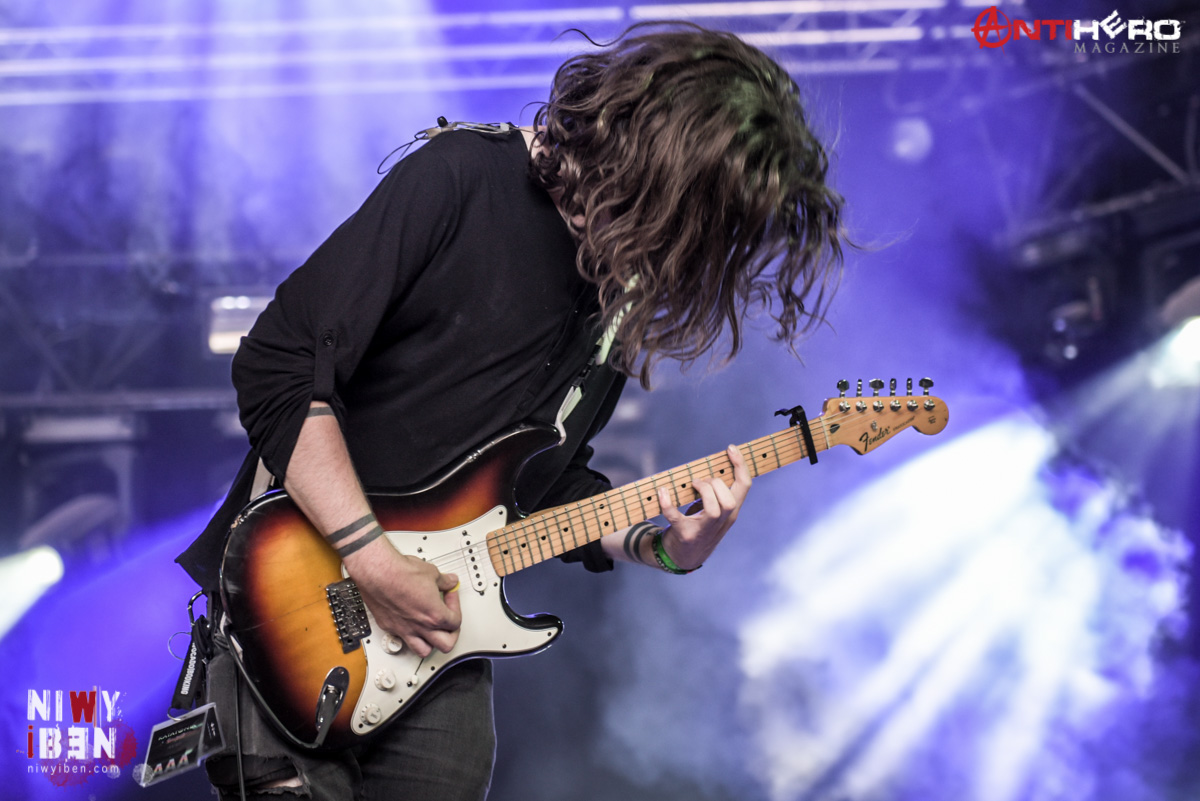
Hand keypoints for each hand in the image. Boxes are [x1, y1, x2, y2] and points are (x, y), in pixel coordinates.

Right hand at [343, 538, 461, 657]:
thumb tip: (450, 582)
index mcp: (434, 615)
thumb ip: (444, 581)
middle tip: (448, 622)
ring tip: (431, 632)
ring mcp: (404, 629)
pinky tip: (410, 623)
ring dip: (431, 643)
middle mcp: (420, 627)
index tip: (450, 596)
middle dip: (451, 634)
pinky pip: (402, 639)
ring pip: (423, 650)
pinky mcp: (389, 627)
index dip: (456, 608)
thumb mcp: (431, 572)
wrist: (377, 573)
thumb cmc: (400, 573)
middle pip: (446, 645)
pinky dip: (409, 635)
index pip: (455, 623)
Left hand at [657, 444, 751, 569]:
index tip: (731, 448)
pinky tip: (662, 491)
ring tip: (692, 484)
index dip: (740, 466)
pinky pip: (676, 517)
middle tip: (702, 481)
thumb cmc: (699, 526)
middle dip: (717, 484)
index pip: (744, 487)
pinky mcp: (684, 535)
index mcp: (731, 512)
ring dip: (703, 491)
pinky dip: (667, 503)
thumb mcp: (715, 510)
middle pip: (730, 501)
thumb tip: (713, 464)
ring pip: (715, 510)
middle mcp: (721, 522)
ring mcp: (703, 531)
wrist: (684, 557)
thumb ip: (718, 492)